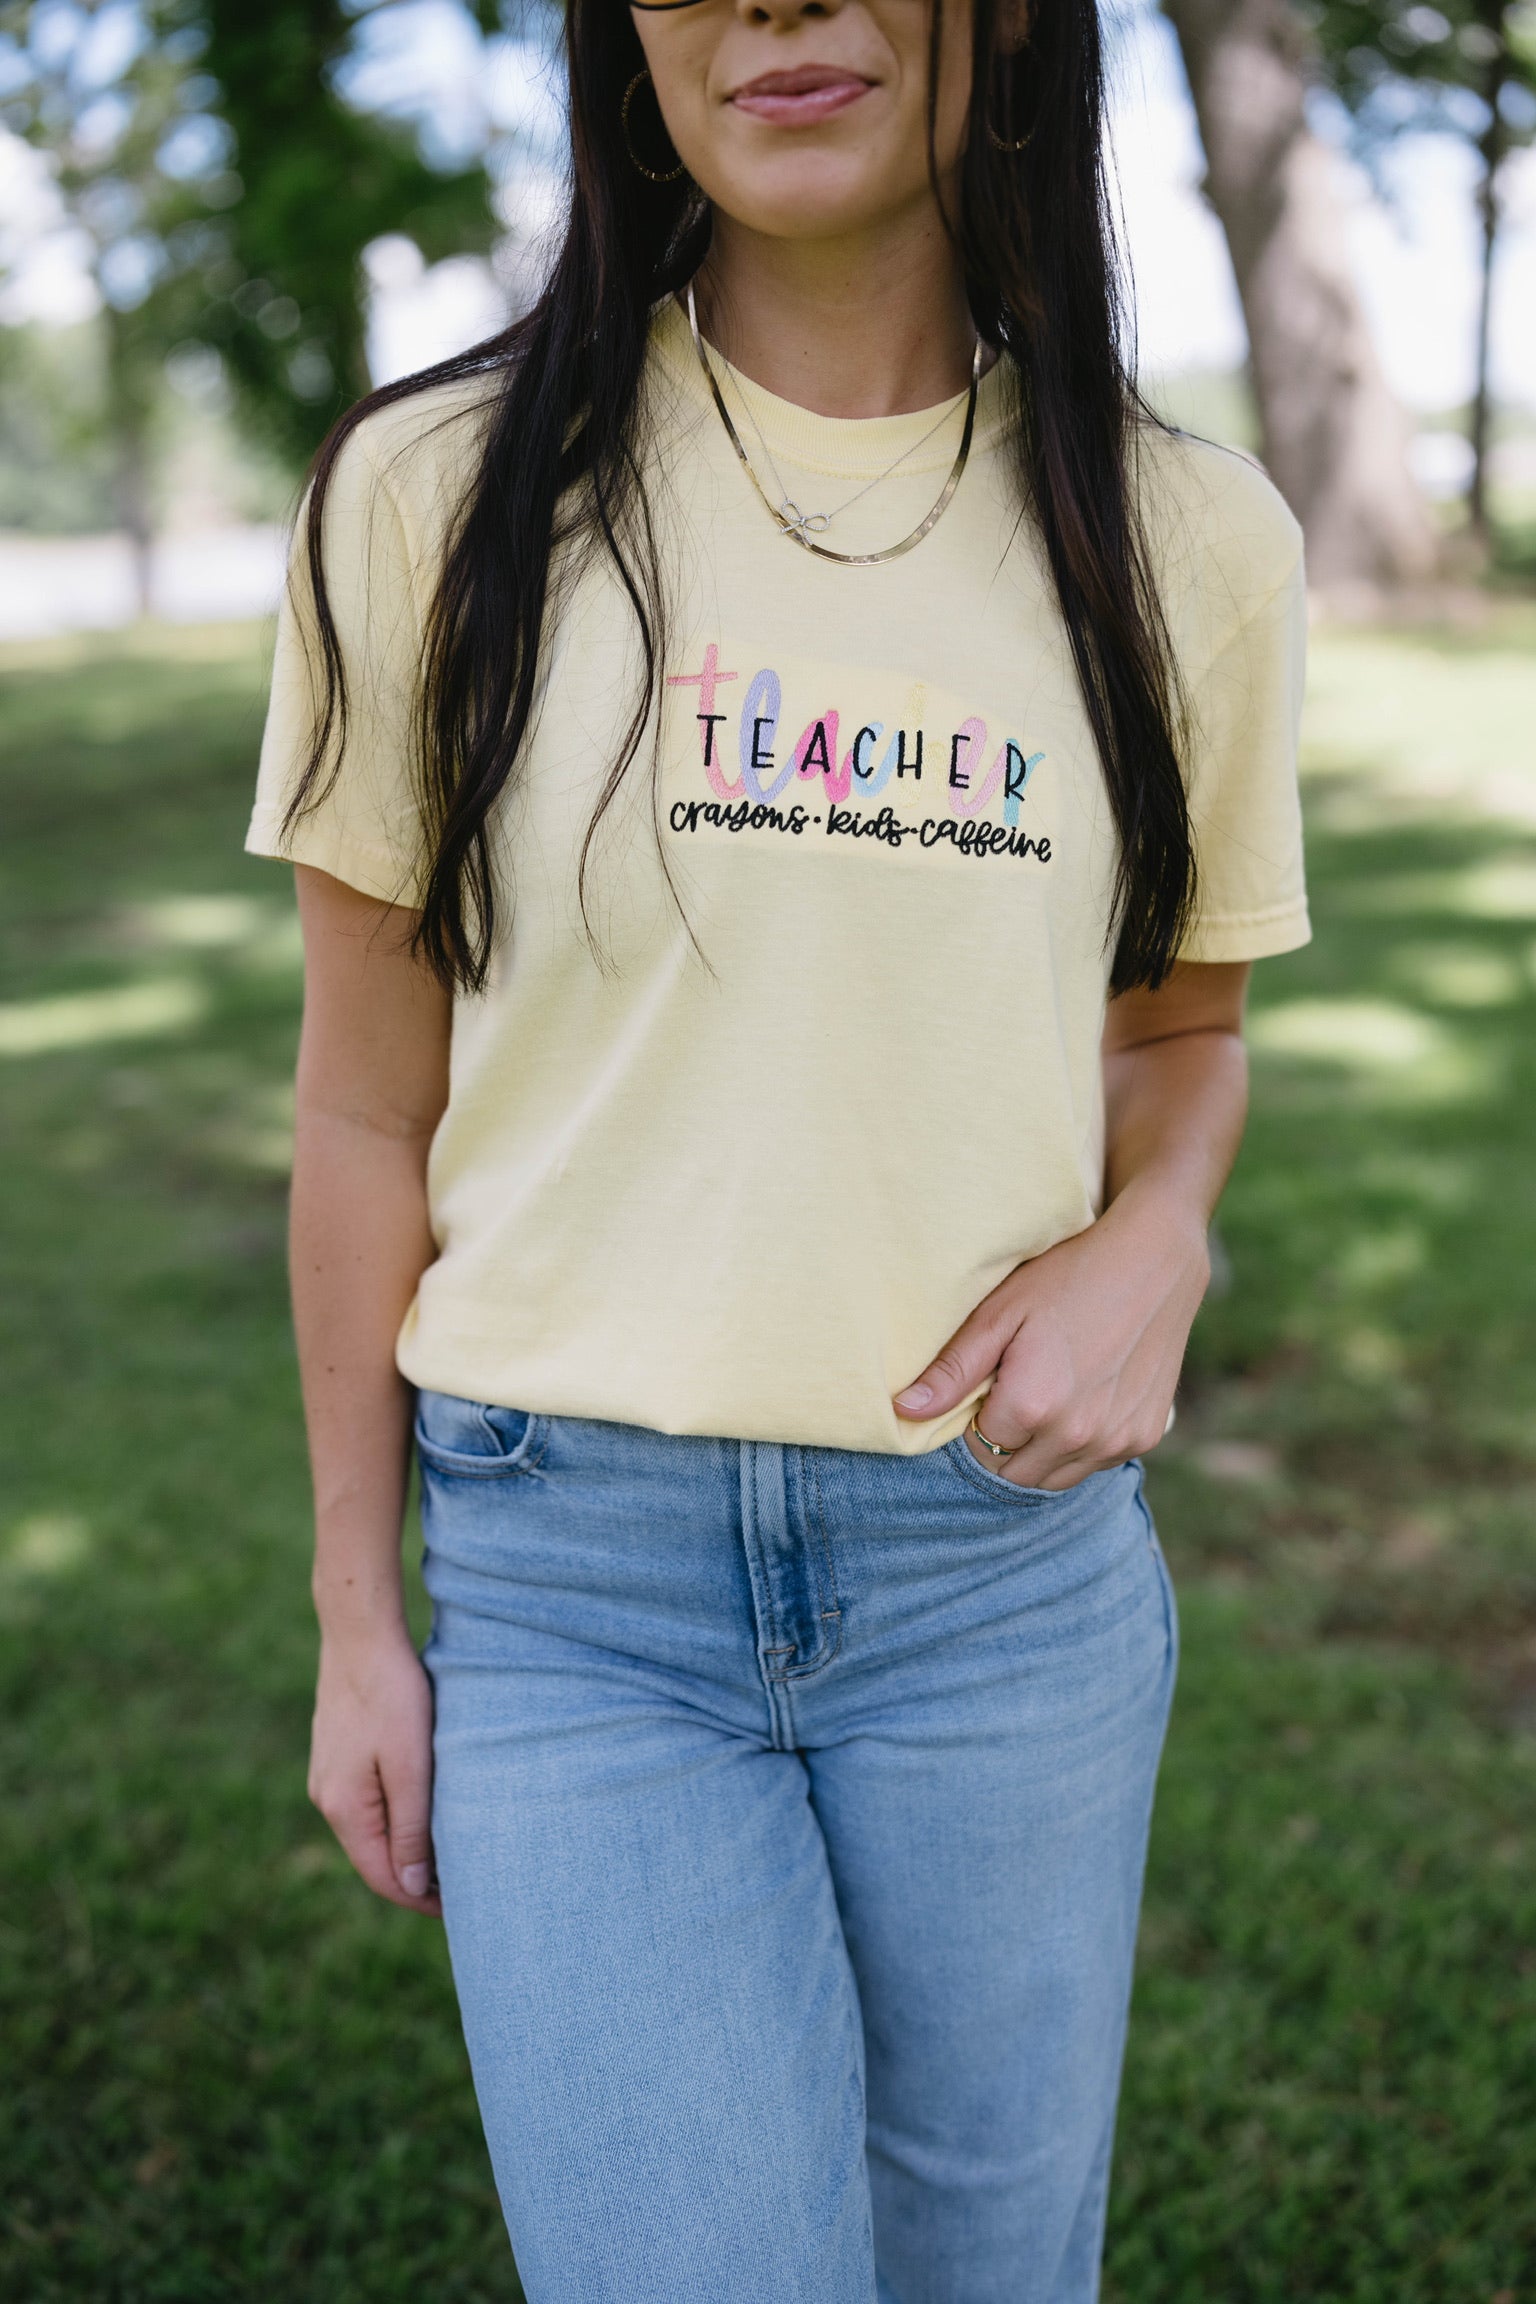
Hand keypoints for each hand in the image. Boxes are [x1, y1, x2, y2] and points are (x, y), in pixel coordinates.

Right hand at [308, 1622, 440, 1914]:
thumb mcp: (409, 1766)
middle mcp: (327, 1799)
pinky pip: (367, 1805)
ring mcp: (329, 1776)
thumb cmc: (392, 1696)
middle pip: (374, 1858)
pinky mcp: (337, 1755)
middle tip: (462, 1887)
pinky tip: (424, 1811)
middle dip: (414, 1879)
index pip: (382, 1877)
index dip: (420, 1899)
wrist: (360, 1634)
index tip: (460, 1907)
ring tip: (449, 1854)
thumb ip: (409, 1827)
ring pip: (371, 1831)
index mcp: (344, 1809)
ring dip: (406, 1848)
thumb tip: (410, 1885)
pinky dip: (396, 1819)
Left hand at [893, 1179, 1209, 1489]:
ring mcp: (1114, 1441)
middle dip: (1001, 1446)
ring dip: (1037, 1454)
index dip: (972, 1423)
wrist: (1153, 1259)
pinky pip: (1094, 1464)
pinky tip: (1079, 1401)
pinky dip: (1078, 1447)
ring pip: (1053, 1478)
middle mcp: (1075, 1436)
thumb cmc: (1067, 1276)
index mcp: (1031, 1407)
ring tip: (1042, 1399)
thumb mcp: (999, 1314)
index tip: (982, 1391)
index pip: (977, 1450)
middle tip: (1008, 1395)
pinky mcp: (1144, 1438)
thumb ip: (952, 1371)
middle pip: (1013, 1474)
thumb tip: (903, 1411)